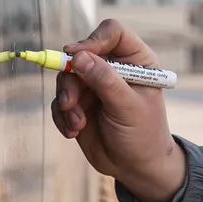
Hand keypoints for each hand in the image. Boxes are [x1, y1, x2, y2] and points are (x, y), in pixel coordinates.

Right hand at [52, 18, 186, 201]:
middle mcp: (113, 68)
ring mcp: (94, 85)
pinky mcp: (79, 104)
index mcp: (135, 61)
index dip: (93, 39)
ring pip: (65, 78)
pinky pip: (59, 101)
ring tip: (77, 124)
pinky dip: (62, 116)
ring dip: (66, 102)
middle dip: (71, 79)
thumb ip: (105, 81)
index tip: (76, 55)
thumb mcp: (128, 107)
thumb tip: (79, 57)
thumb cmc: (143, 135)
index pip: (112, 33)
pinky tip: (74, 131)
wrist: (136, 168)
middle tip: (71, 103)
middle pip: (80, 54)